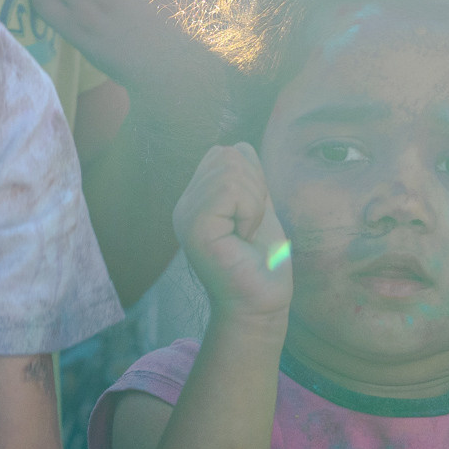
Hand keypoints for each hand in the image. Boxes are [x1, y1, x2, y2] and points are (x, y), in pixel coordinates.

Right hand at [173, 144, 291, 325]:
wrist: (261, 303)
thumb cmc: (263, 263)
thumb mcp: (258, 208)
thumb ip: (247, 178)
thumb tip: (241, 145)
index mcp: (197, 198)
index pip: (224, 153)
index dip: (252, 177)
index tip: (252, 216)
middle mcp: (185, 204)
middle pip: (226, 154)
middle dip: (254, 186)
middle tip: (250, 225)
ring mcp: (185, 214)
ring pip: (229, 168)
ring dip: (253, 201)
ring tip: (246, 232)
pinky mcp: (194, 227)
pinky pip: (229, 189)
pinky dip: (250, 210)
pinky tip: (243, 237)